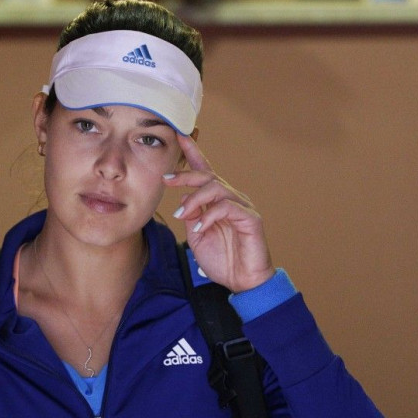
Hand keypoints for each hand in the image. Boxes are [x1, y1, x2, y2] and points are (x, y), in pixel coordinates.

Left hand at [163, 133, 274, 292]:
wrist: (241, 282)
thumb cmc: (221, 259)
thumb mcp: (196, 235)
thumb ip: (191, 215)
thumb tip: (183, 200)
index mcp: (216, 201)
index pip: (204, 171)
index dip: (192, 153)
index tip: (179, 135)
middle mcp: (230, 199)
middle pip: (207, 176)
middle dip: (185, 174)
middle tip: (166, 179)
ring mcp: (242, 207)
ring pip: (217, 188)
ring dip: (195, 199)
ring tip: (183, 215)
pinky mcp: (251, 219)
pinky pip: (228, 207)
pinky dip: (210, 215)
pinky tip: (200, 227)